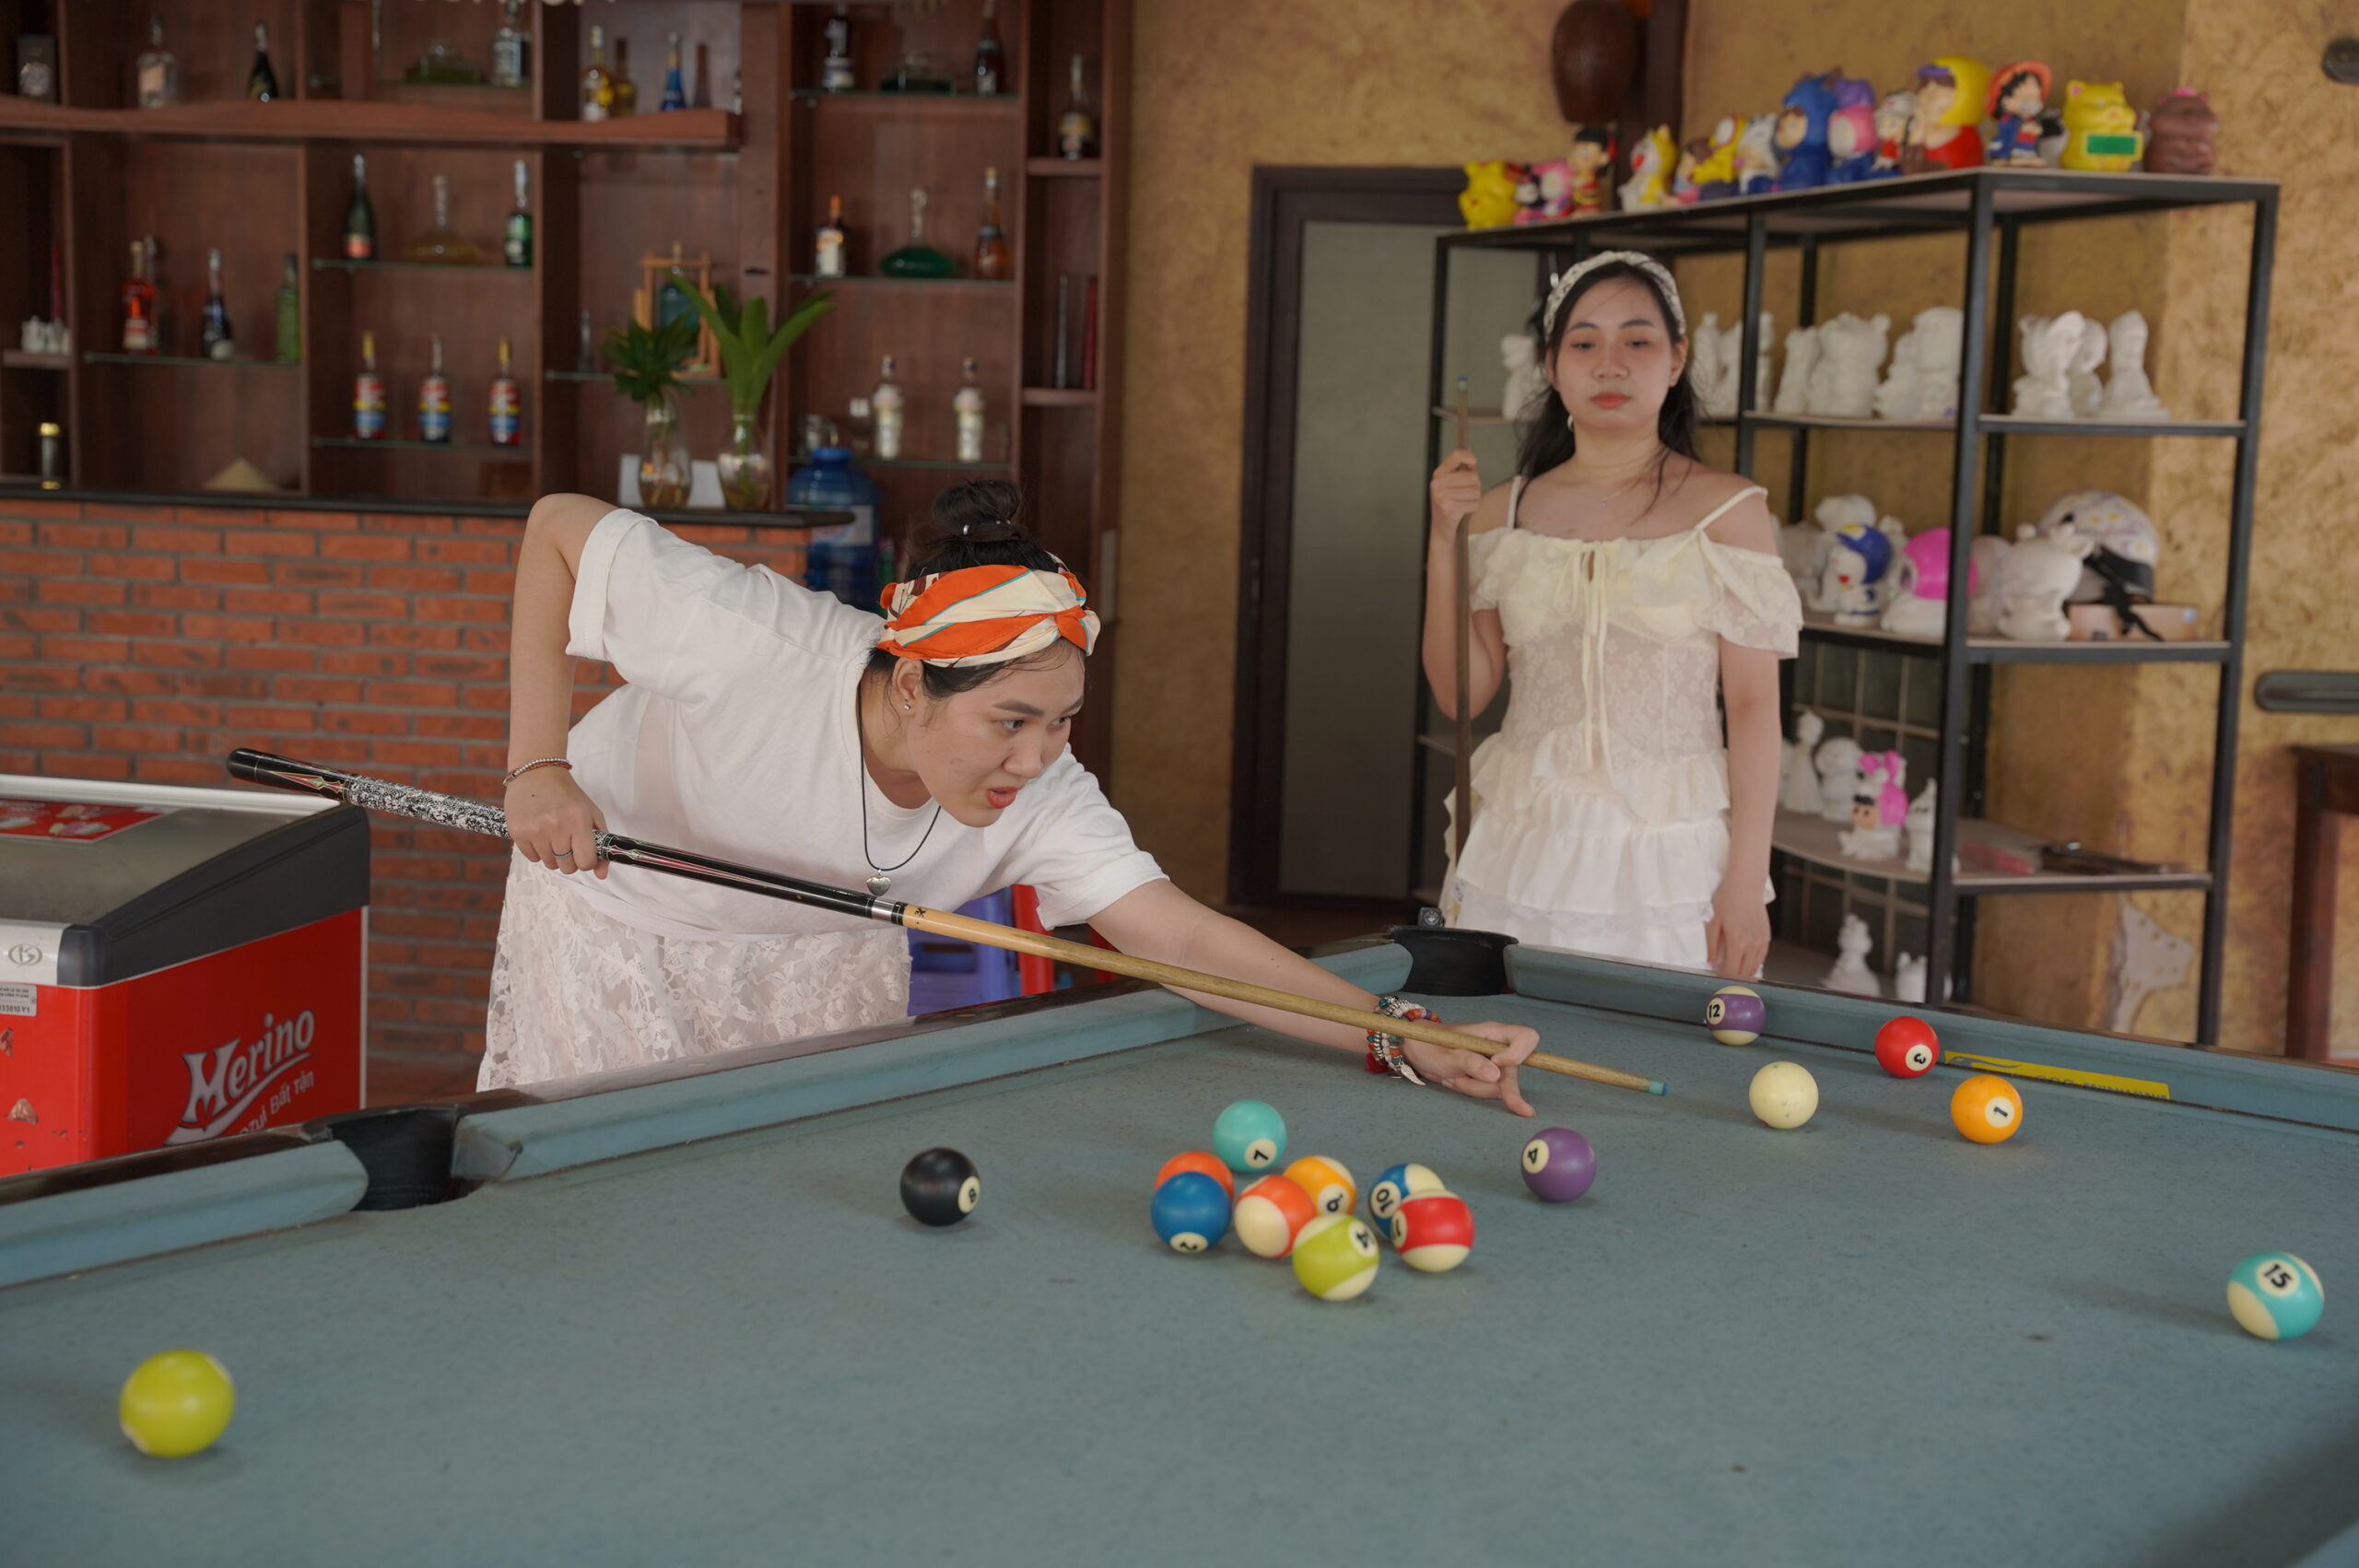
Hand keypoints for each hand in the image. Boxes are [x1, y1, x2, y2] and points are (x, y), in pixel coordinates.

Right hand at [506, 767, 606, 878]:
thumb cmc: (567, 793)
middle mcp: (556, 826)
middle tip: (568, 842)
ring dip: (553, 855)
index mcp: (578, 820)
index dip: (587, 862)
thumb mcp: (591, 813)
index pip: (586, 862)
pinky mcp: (518, 832)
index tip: (583, 854)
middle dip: (570, 859)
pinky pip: (532, 858)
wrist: (537, 772)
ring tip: (553, 834)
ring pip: (550, 864)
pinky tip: (539, 833)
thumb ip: (600, 843)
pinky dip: (538, 851)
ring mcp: (535, 830)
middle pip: (567, 867)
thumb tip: (601, 875)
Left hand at [1401, 1020, 1537, 1115]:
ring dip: (1473, 1087)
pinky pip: (1489, 1092)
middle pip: (1512, 1073)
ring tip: (1452, 1076)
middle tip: (1458, 1078)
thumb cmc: (1431, 1043)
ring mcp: (1495, 1065)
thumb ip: (1470, 1062)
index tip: (1497, 1063)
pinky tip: (1456, 1080)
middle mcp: (1499, 1048)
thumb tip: (1496, 1075)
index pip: (1527, 1037)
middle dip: (1485, 1084)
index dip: (1518, 1054)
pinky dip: (1471, 1090)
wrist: (1418, 1051)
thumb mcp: (1446, 1054)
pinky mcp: (1488, 1078)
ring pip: (1499, 1087)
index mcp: (1493, 1033)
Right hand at [1428, 448, 1482, 540]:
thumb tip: (1469, 451)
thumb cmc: (1450, 503)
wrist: (1442, 527)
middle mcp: (1437, 483)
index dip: (1469, 458)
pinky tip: (1464, 510)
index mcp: (1439, 474)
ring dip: (1474, 498)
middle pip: (1472, 476)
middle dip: (1475, 485)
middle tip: (1466, 493)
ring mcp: (1441, 496)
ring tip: (1464, 502)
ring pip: (1475, 491)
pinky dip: (1473, 508)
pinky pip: (1474, 503)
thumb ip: (1460, 467)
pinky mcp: (1448, 509)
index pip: (1457, 455)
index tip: (1472, 464)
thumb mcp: (1451, 482)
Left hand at [1706, 878, 1770, 978]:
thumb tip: (1710, 963)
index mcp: (1737, 942)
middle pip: (1744, 973)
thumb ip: (1711, 945)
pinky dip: (1752, 963)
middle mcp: (1752, 945)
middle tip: (1721, 976)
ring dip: (1743, 973)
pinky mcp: (1766, 937)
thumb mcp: (1713, 921)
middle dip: (1732, 978)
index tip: (1715, 979)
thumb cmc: (1727, 899)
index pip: (1731, 971)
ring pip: (1754, 968)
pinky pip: (1760, 958)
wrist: (1747, 884)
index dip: (1722, 978)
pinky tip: (1743, 961)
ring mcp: (1761, 942)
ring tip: (1731, 970)